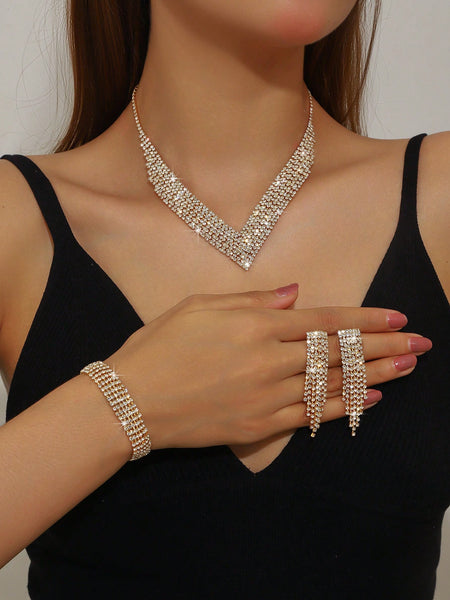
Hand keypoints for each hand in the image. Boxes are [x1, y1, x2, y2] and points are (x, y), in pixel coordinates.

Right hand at [107, 283, 430, 449]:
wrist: (130, 402)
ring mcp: (267, 395)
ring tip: (408, 367)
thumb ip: (252, 299)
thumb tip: (295, 293)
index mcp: (254, 325)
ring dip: (376, 375)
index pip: (324, 320)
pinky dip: (345, 407)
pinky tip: (371, 400)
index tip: (397, 317)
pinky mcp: (260, 425)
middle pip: (338, 352)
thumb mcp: (198, 306)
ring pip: (333, 383)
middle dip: (383, 345)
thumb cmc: (158, 346)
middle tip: (420, 343)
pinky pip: (312, 415)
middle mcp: (269, 359)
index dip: (364, 319)